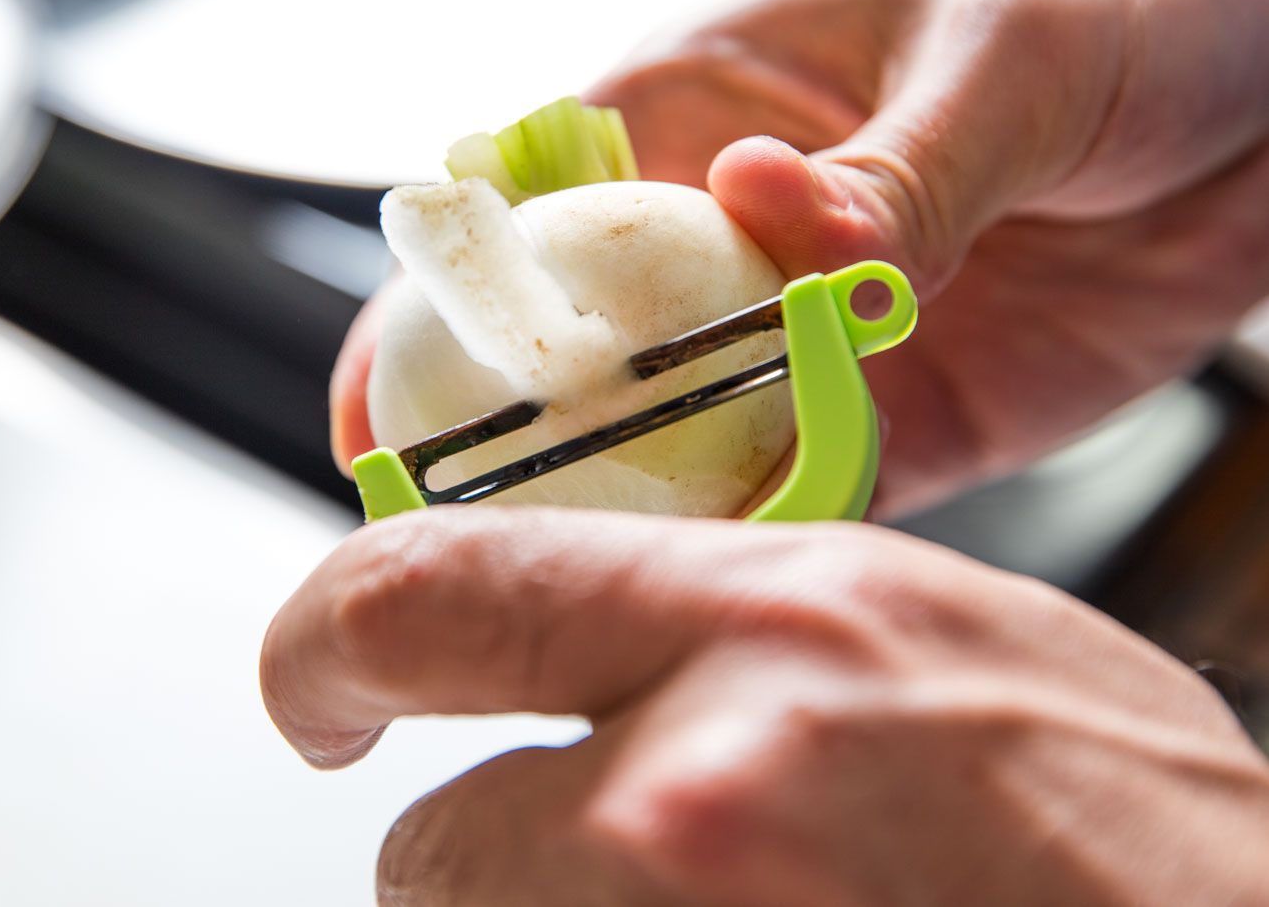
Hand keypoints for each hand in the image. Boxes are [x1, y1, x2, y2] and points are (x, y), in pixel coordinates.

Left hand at [261, 507, 1268, 903]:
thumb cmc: (1146, 848)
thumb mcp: (940, 654)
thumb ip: (743, 639)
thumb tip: (602, 652)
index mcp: (775, 627)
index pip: (428, 586)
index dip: (323, 640)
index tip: (313, 683)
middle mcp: (709, 789)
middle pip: (433, 852)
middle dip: (490, 871)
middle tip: (604, 872)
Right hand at [333, 0, 1268, 515]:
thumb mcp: (1005, 52)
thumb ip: (892, 162)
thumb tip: (769, 219)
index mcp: (707, 108)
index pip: (532, 212)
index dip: (434, 309)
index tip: (373, 408)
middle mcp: (735, 237)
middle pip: (581, 354)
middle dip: (513, 446)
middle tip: (458, 546)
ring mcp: (809, 338)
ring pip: (682, 444)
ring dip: (637, 514)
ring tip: (588, 590)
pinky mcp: (903, 418)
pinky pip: (812, 494)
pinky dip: (773, 544)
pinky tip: (740, 586)